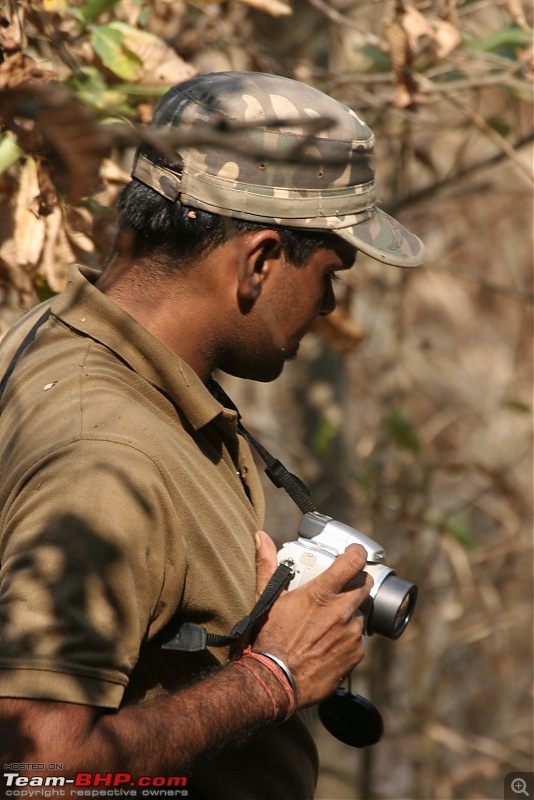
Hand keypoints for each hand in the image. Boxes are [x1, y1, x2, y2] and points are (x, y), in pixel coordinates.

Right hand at [253, 539, 371, 707]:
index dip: (357, 553)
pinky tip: (329, 645)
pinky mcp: (355, 654)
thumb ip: (267, 565)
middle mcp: (341, 611)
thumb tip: (261, 537)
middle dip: (358, 582)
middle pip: (364, 585)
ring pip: (359, 615)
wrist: (277, 680)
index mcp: (321, 594)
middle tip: (346, 585)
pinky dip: (347, 639)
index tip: (355, 552)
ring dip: (349, 615)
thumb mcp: (268, 599)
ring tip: (329, 623)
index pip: (352, 562)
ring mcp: (351, 634)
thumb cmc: (270, 639)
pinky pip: (357, 641)